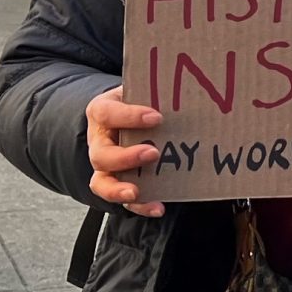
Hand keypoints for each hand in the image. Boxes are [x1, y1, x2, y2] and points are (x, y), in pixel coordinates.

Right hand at [86, 87, 166, 216]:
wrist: (126, 116)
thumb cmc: (137, 101)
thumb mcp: (141, 90)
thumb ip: (155, 89)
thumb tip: (192, 84)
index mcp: (102, 112)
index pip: (107, 114)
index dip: (129, 117)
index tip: (157, 117)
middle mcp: (99, 141)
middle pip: (101, 155)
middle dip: (126, 157)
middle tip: (153, 153)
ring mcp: (105, 166)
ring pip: (102, 183)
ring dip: (119, 189)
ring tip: (136, 191)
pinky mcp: (118, 183)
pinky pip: (123, 201)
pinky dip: (139, 206)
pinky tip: (157, 207)